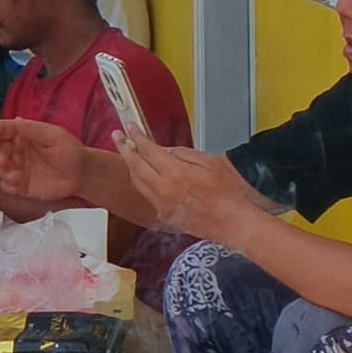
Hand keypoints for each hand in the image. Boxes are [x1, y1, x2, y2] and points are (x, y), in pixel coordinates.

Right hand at [0, 116, 88, 208]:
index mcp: (23, 135)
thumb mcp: (52, 135)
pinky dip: (7, 185)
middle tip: (4, 160)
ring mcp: (18, 168)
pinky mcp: (21, 186)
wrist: (82, 174)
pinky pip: (6, 186)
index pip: (2, 130)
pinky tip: (17, 184)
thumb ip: (31, 130)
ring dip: (1, 171)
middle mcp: (17, 151)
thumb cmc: (70, 150)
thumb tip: (13, 121)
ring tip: (15, 175)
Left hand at [119, 137, 268, 243]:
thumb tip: (167, 150)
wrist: (234, 224)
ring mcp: (162, 205)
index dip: (137, 136)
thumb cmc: (229, 195)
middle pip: (135, 166)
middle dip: (124, 149)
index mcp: (175, 173)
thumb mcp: (211, 163)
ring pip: (138, 182)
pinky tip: (146, 176)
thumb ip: (185, 154)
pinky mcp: (165, 215)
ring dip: (132, 166)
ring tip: (130, 154)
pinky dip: (143, 183)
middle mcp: (164, 190)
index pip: (148, 150)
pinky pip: (147, 196)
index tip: (131, 128)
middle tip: (117, 137)